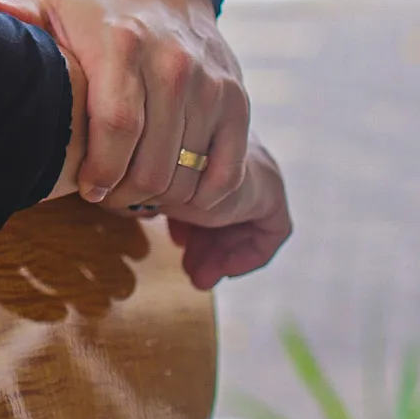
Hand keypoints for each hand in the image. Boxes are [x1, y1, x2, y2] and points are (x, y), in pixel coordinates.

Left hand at [0, 0, 250, 213]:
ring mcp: (211, 81)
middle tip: (108, 195)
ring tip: (135, 189)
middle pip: (154, 160)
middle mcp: (173, 61)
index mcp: (122, 42)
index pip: (118, 124)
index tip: (87, 190)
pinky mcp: (238, 99)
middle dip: (127, 193)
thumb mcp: (50, 7)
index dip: (102, 170)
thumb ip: (12, 18)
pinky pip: (227, 170)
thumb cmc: (94, 12)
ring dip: (161, 196)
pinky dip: (202, 192)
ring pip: (188, 171)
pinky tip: (175, 186)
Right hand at [166, 136, 291, 287]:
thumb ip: (157, 200)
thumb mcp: (154, 190)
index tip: (175, 241)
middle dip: (205, 244)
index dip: (190, 221)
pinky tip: (225, 268)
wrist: (179, 170)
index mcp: (209, 142)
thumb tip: (147, 219)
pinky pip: (268, 230)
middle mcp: (238, 153)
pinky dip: (249, 253)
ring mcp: (258, 171)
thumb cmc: (157, 176)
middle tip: (187, 269)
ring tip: (198, 277)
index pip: (207, 187)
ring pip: (243, 221)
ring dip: (221, 252)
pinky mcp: (272, 193)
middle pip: (228, 209)